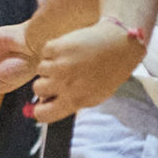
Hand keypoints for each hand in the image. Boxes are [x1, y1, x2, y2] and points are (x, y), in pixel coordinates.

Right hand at [28, 21, 147, 121]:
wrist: (119, 42)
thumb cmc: (110, 71)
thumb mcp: (94, 95)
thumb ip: (69, 103)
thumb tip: (43, 105)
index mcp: (74, 100)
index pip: (43, 114)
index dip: (39, 111)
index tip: (41, 106)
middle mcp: (64, 84)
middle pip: (38, 89)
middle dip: (46, 84)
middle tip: (61, 77)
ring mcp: (59, 64)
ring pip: (40, 69)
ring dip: (51, 65)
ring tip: (69, 61)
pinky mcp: (57, 46)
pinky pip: (45, 52)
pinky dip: (53, 50)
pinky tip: (70, 50)